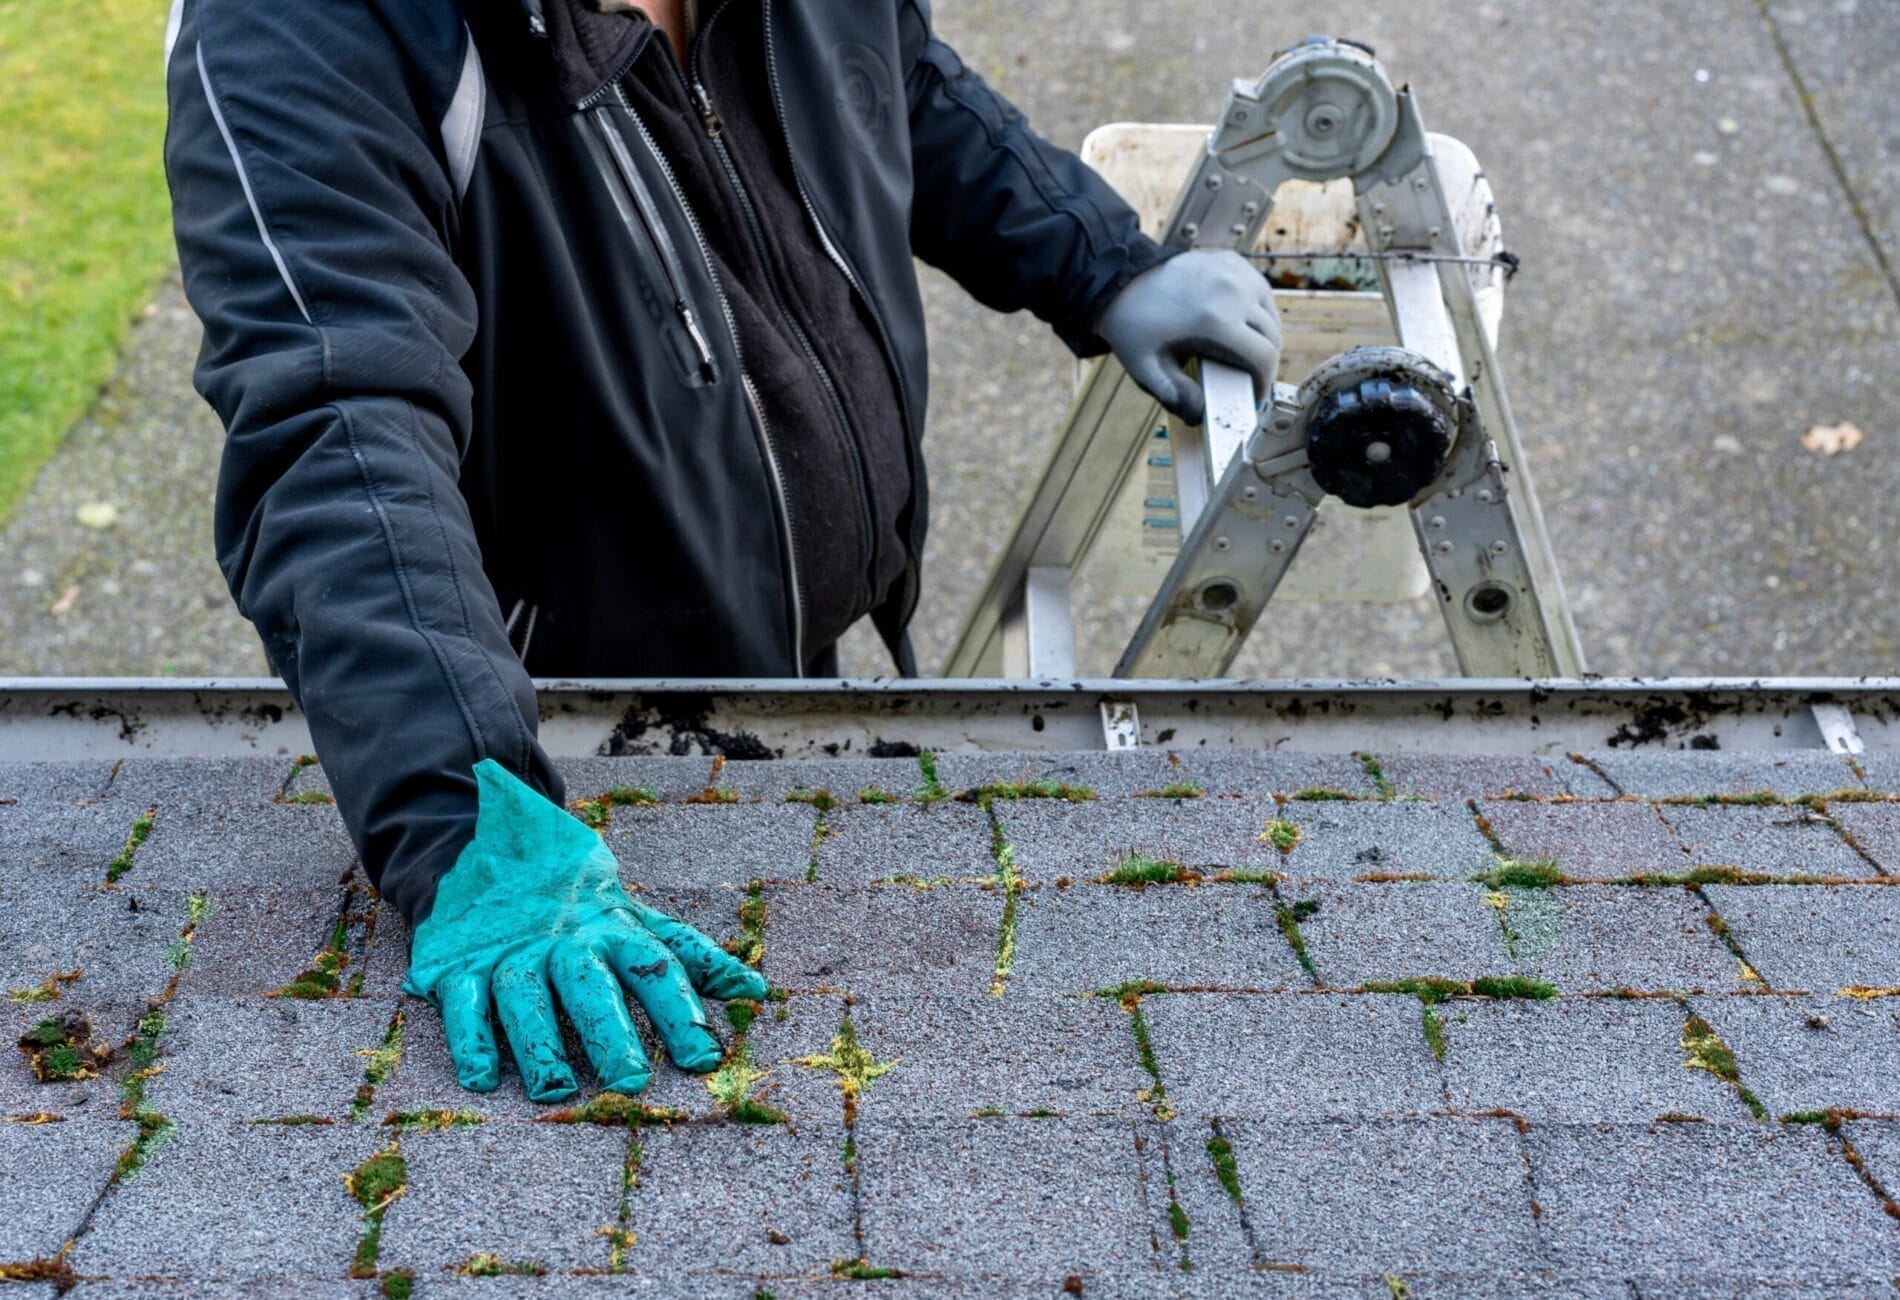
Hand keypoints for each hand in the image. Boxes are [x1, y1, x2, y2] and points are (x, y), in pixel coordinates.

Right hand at [403, 759, 767, 1101]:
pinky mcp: (459, 963)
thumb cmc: (578, 902)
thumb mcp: (634, 918)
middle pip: (590, 985)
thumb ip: (690, 957)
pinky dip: (471, 1037)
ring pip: (526, 996)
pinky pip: (463, 1000)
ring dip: (541, 1044)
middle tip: (631, 1080)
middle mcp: (565, 941)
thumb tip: (759, 990)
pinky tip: (482, 1077)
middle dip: (611, 1031)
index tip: (705, 1059)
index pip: (655, 968)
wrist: (485, 845)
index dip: (681, 1012)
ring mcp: (511, 952)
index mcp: (614, 929)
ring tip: (558, 1092)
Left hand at [1096, 249, 1282, 425]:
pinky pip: (1260, 292)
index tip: (1255, 395)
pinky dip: (1258, 310)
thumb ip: (1174, 395)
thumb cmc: (1134, 328)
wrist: (1120, 282)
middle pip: (1272, 336)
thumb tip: (1201, 414)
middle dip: (1265, 362)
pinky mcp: (1232, 260)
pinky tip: (1241, 324)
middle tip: (1249, 377)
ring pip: (1271, 313)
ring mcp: (1234, 272)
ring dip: (1265, 336)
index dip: (1265, 382)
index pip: (1264, 357)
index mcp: (1215, 320)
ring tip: (1247, 353)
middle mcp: (1232, 291)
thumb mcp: (1147, 368)